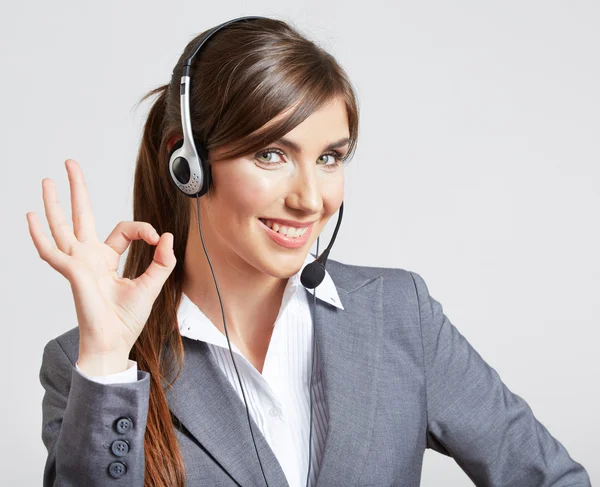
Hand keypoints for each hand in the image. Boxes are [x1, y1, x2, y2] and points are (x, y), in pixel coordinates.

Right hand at [27, 159, 175, 372]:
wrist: (115, 342)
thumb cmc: (127, 319)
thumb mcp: (152, 285)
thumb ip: (162, 261)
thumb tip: (166, 235)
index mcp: (107, 259)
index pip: (123, 230)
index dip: (142, 229)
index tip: (156, 238)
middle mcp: (90, 258)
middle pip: (82, 216)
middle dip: (77, 190)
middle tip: (70, 165)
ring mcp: (78, 264)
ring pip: (62, 227)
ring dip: (54, 204)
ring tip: (48, 180)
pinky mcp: (72, 272)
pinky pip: (50, 252)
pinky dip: (38, 235)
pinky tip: (30, 216)